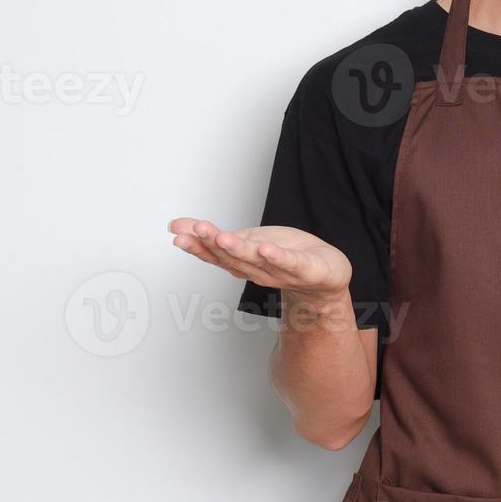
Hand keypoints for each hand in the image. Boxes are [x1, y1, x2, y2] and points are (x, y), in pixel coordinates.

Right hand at [167, 218, 351, 302]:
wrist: (325, 276)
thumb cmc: (284, 255)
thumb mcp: (247, 240)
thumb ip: (214, 236)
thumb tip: (175, 225)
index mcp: (242, 261)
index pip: (215, 254)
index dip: (197, 245)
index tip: (177, 233)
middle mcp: (257, 269)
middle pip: (231, 256)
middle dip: (212, 244)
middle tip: (195, 231)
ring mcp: (280, 271)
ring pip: (256, 260)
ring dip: (238, 249)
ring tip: (223, 237)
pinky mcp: (305, 270)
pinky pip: (290, 264)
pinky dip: (277, 258)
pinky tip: (266, 249)